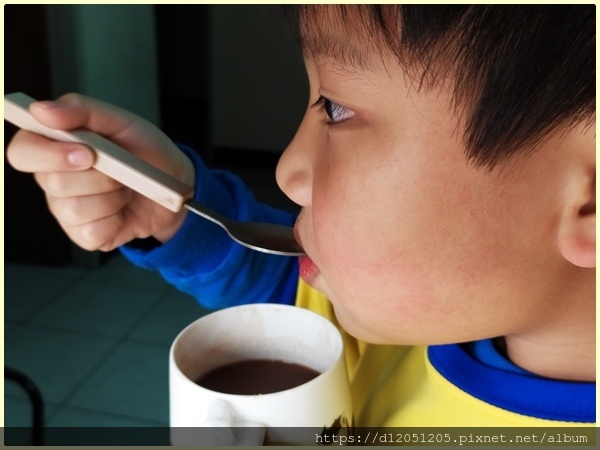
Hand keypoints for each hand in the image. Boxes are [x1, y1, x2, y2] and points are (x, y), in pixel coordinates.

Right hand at [6, 93, 194, 250]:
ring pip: (75, 209)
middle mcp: (52, 178)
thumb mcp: (121, 121)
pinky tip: (123, 208)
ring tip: (126, 186)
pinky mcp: (84, 234)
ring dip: (112, 196)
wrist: (176, 185)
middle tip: (120, 169)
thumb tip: (41, 111)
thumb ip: (81, 110)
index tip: (86, 152)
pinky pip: (91, 231)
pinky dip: (116, 219)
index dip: (48, 154)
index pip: (22, 151)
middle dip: (98, 175)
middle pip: (53, 182)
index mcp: (53, 146)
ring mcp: (66, 210)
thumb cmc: (144, 151)